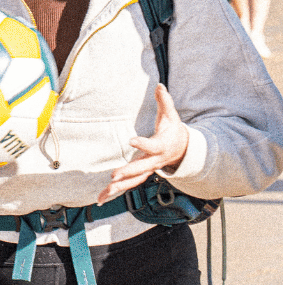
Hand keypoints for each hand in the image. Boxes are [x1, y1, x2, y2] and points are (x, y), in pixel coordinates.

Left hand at [98, 84, 188, 203]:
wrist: (183, 149)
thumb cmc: (173, 129)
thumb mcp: (171, 115)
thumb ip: (164, 101)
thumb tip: (159, 85)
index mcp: (160, 146)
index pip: (152, 146)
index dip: (143, 144)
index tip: (132, 140)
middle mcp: (154, 162)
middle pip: (141, 169)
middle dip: (128, 173)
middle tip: (114, 176)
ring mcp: (147, 170)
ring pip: (133, 182)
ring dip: (118, 189)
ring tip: (103, 195)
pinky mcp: (140, 174)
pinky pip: (128, 185)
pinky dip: (115, 193)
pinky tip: (101, 199)